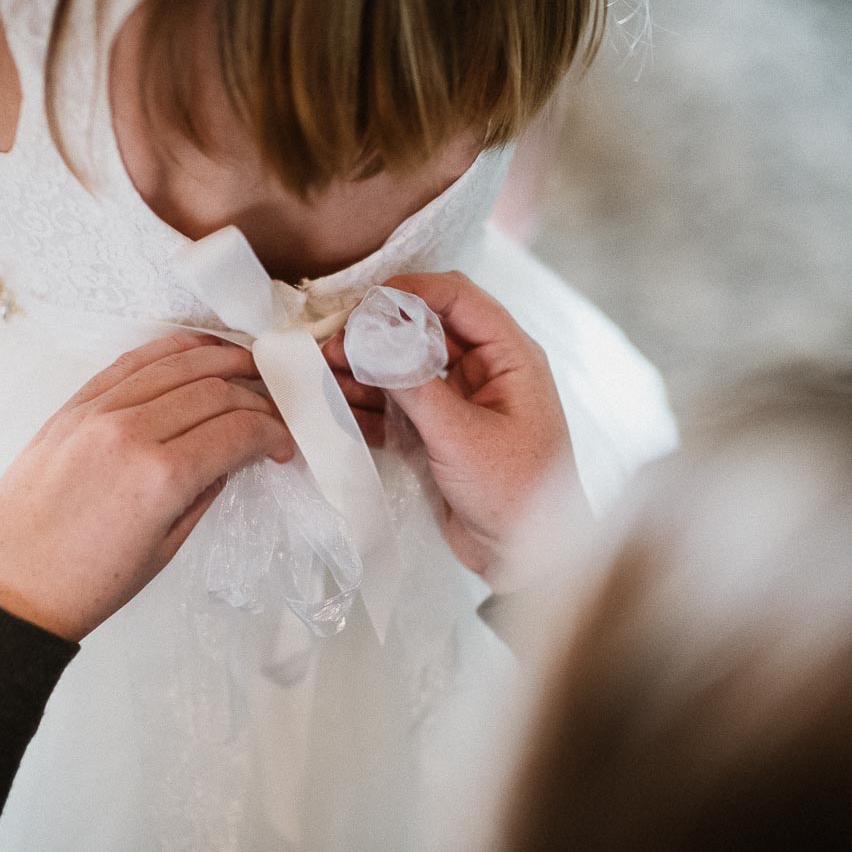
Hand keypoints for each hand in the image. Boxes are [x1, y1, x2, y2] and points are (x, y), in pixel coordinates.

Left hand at [0, 333, 295, 640]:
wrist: (9, 587)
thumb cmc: (88, 584)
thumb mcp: (165, 548)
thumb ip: (205, 492)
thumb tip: (233, 455)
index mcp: (161, 478)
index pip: (238, 430)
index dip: (273, 432)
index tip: (282, 444)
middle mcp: (131, 432)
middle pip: (215, 389)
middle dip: (255, 396)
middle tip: (271, 411)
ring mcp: (98, 413)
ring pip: (177, 363)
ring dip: (222, 359)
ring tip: (248, 369)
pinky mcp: (72, 406)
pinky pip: (131, 361)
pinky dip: (171, 350)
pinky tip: (197, 351)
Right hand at [325, 272, 582, 576]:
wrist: (528, 560)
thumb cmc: (516, 492)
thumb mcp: (461, 435)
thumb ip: (414, 384)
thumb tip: (371, 338)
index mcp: (509, 356)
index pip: (458, 298)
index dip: (409, 292)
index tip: (362, 306)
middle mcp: (486, 371)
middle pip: (424, 330)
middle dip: (376, 335)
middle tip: (332, 348)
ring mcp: (460, 403)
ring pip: (405, 370)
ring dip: (365, 372)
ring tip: (324, 378)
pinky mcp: (440, 435)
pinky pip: (399, 407)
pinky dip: (369, 407)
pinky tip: (337, 408)